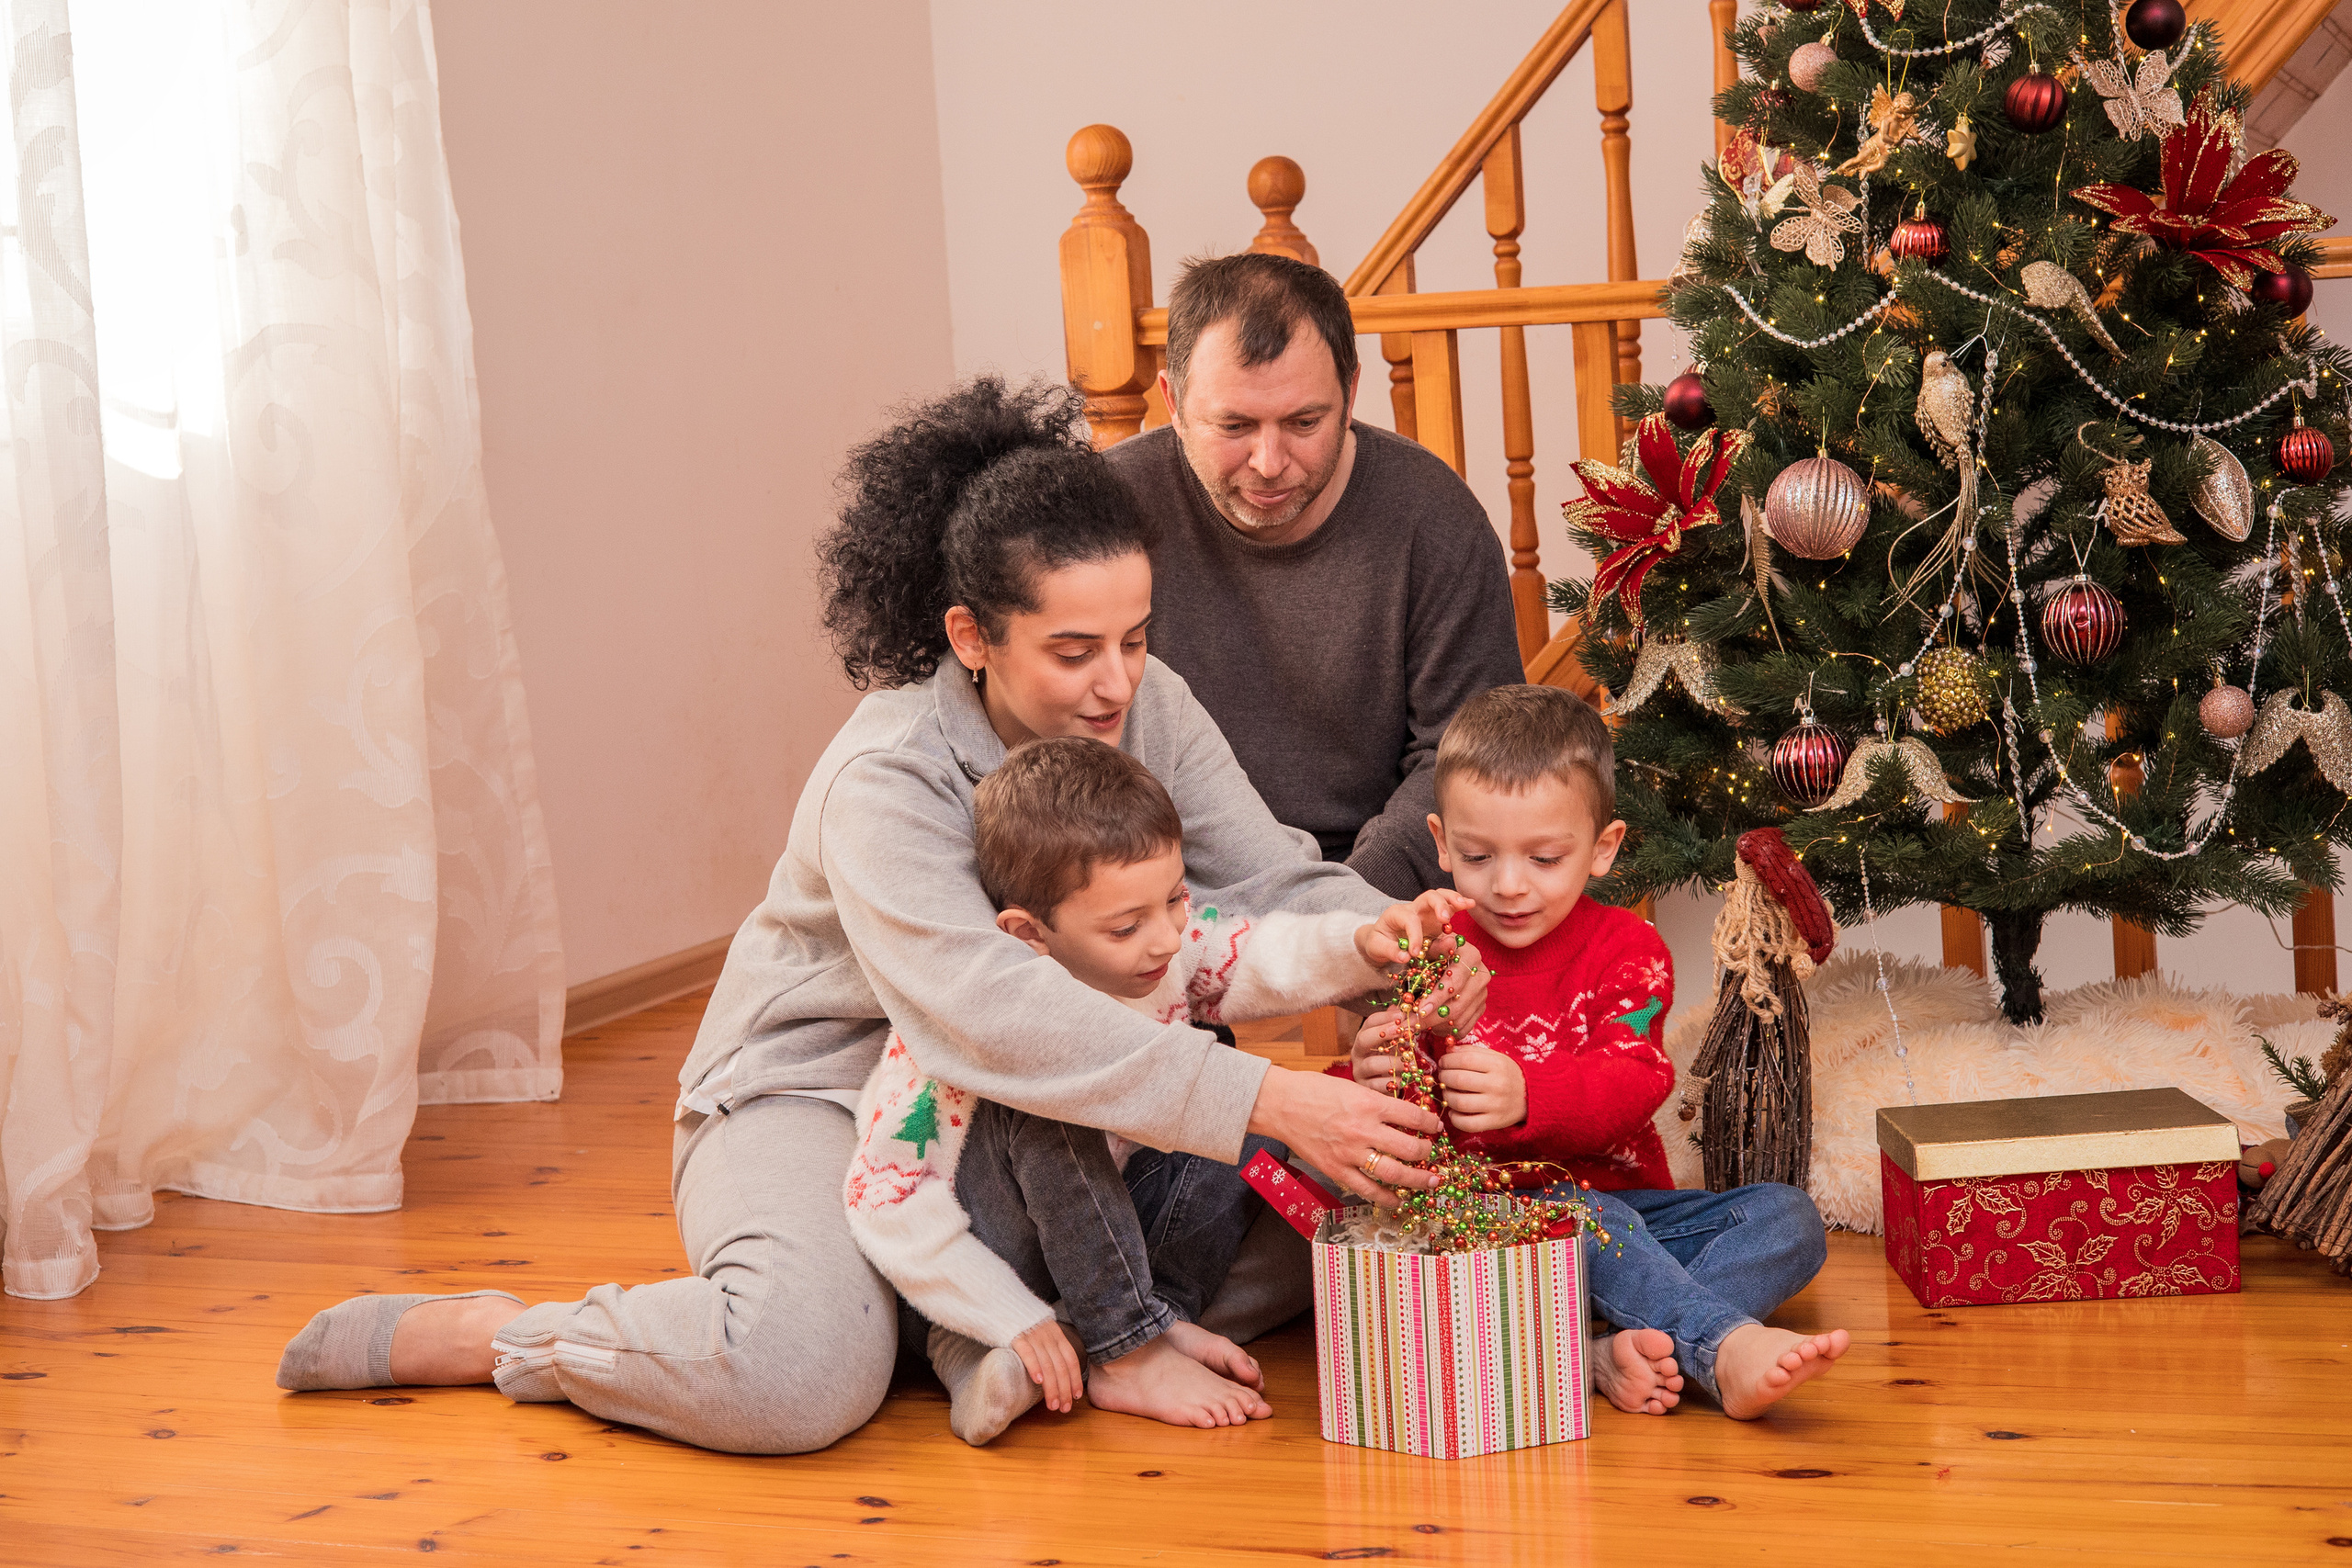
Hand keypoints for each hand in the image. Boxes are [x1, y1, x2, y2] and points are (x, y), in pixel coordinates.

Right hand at [1010, 1319, 1083, 1412]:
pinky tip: (1038, 1382)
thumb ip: (1051, 1347)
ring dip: (1052, 1387)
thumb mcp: (1043, 1331)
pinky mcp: (1016, 1337)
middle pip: (1060, 1366)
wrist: (1002, 1305)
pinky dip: (1035, 1367)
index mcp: (1056, 1334)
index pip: (1070, 1359)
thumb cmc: (1023, 1324)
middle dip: (1064, 1389)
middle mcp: (1048, 1336)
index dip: (1075, 1378)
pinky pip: (1028, 1353)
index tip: (1076, 1396)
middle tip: (1064, 1408)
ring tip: (1053, 1404)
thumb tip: (1060, 1373)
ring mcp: (1033, 1336)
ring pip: (1047, 1364)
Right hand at [1246, 1064, 1440, 1205]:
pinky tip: (1398, 1200)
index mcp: (1369, 1104)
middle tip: (1432, 1154)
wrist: (1280, 1104)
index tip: (1435, 1127)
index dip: (1431, 1124)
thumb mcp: (1351, 1087)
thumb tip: (1402, 1114)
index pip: (1413, 1117)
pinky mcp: (1336, 1170)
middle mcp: (1364, 1130)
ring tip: (1430, 1181)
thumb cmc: (1312, 1090)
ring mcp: (1350, 1153)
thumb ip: (1376, 1102)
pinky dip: (1386, 1198)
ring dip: (1417, 1179)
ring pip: (1394, 1173)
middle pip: (1410, 1148)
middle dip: (1427, 1153)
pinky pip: (1367, 1189)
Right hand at [1347, 1008, 1408, 1092]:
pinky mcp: (1366, 1088)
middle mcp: (1358, 1053)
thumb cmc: (1389, 1059)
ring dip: (1394, 1061)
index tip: (1403, 1015)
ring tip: (1410, 1061)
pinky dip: (1395, 1081)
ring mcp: (1359, 1071)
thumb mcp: (1393, 1041)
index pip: (1371, 1021)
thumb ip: (1397, 1025)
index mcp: (1364, 1037)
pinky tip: (1406, 1079)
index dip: (1387, 1017)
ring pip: (1372, 1064)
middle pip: (1364, 1039)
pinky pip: (1379, 1085)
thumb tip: (1406, 1007)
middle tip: (1403, 1031)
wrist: (1382, 1085)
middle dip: (1383, 1033)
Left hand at [1355, 890, 1474, 970]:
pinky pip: (1449, 906)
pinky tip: (1471, 904)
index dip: (1414, 935)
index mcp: (1396, 913)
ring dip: (1453, 899)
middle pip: (1428, 897)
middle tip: (1445, 919)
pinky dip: (1460, 904)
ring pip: (1441, 896)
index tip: (1414, 953)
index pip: (1409, 919)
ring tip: (1466, 905)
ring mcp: (1426, 911)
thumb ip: (1390, 951)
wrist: (1381, 939)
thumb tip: (1405, 956)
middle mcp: (1413, 908)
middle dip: (1439, 905)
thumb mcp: (1376, 947)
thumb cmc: (1379, 942)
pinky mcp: (1436, 918)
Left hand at [1417, 930, 1489, 1037]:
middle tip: (1409, 1024)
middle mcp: (1481, 974)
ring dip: (1436, 1026)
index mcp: (1470, 955)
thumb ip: (1434, 947)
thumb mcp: (1428, 945)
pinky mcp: (1480, 1007)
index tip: (1419, 1009)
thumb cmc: (1430, 951)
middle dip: (1431, 1017)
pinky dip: (1446, 1031)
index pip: (1454, 982)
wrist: (1442, 958)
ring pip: (1460, 1019)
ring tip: (1415, 1025)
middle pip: (1457, 1005)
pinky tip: (1430, 1027)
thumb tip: (1448, 942)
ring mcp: (1482, 993)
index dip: (1436, 998)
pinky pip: (1465, 1027)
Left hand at [1437, 1043, 1525, 1132]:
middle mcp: (1497, 1085)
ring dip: (1447, 1097)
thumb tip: (1448, 1052)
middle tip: (1443, 1077)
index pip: (1465, 1059)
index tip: (1443, 1062)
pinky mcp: (1494, 1122)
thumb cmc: (1506, 1074)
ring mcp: (1496, 1105)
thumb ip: (1471, 1052)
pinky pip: (1467, 1124)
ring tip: (1448, 1093)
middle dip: (1444, 1077)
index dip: (1448, 1060)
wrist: (1531, 1096)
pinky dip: (1455, 1118)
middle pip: (1459, 1080)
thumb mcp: (1495, 1057)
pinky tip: (1454, 1111)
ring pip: (1460, 1102)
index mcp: (1497, 1065)